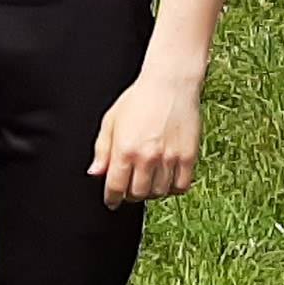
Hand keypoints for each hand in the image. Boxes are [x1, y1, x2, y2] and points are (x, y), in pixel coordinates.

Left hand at [89, 60, 207, 205]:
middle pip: (137, 194)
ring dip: (150, 192)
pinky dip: (172, 188)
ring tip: (147, 181)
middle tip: (129, 188)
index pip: (116, 187)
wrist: (170, 83)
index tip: (111, 201)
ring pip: (158, 192)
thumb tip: (95, 172)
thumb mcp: (111, 121)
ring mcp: (170, 158)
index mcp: (125, 149)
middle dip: (130, 194)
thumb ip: (102, 149)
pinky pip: (180, 186)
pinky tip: (165, 180)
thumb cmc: (139, 99)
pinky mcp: (188, 156)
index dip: (111, 198)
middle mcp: (147, 157)